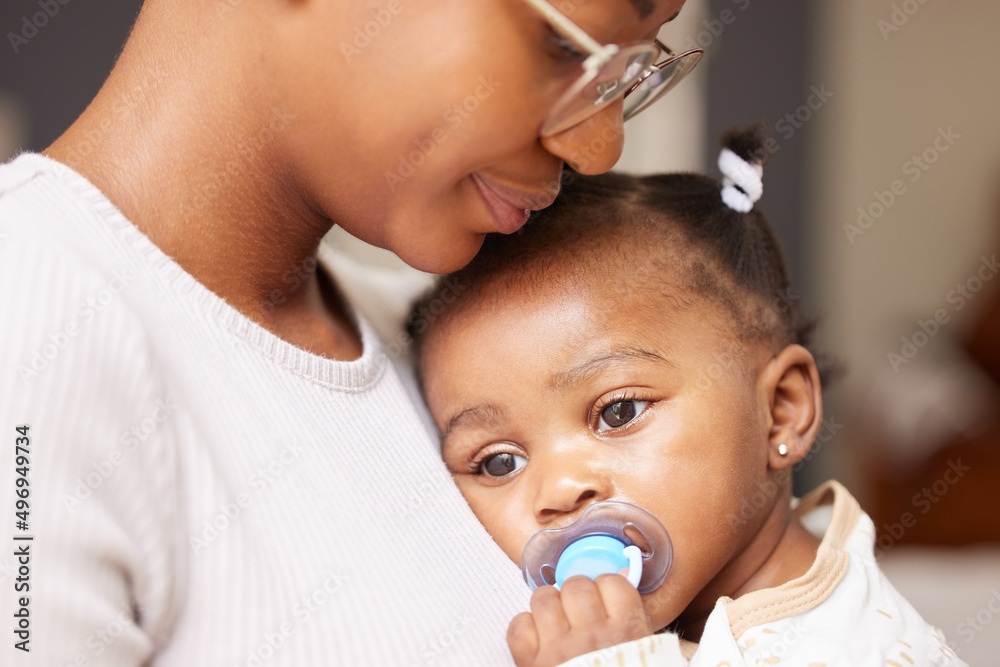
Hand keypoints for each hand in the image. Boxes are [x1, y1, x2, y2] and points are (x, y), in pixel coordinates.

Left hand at [507, 574, 653, 666]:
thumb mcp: (646, 653)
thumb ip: (633, 617)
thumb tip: (622, 575)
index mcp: (627, 633)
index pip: (613, 582)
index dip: (605, 587)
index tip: (603, 597)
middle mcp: (593, 636)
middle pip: (576, 585)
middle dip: (576, 595)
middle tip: (578, 611)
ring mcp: (560, 648)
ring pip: (544, 598)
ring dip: (548, 607)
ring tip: (556, 624)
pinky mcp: (533, 663)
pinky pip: (519, 625)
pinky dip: (524, 628)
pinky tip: (537, 639)